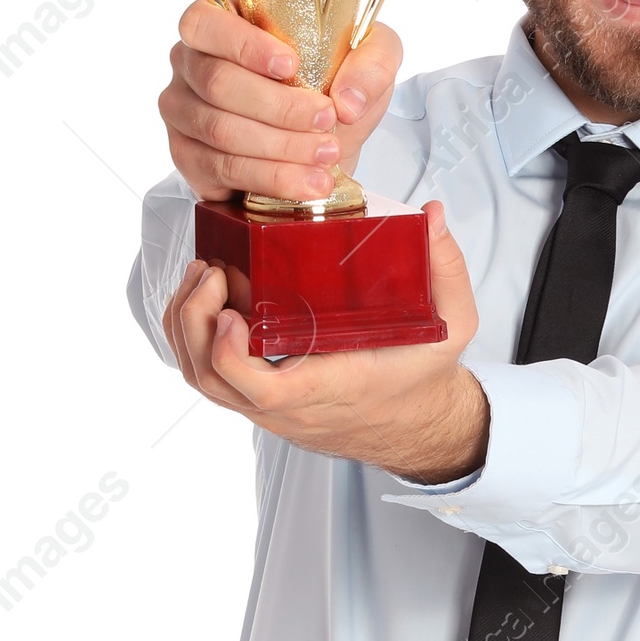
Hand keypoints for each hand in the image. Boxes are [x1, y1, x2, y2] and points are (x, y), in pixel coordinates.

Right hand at [158, 0, 400, 204]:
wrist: (327, 141)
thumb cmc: (334, 85)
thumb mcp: (370, 58)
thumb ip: (372, 63)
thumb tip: (348, 101)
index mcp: (220, 23)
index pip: (204, 22)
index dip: (242, 45)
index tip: (290, 65)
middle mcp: (190, 65)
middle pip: (218, 83)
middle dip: (278, 107)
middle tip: (325, 119)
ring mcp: (183, 114)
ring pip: (221, 131)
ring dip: (280, 147)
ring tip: (325, 156)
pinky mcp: (189, 159)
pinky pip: (222, 170)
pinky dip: (270, 178)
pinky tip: (306, 182)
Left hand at [162, 202, 490, 481]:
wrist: (414, 424)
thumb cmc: (421, 375)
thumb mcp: (451, 325)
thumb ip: (446, 269)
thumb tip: (432, 216)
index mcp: (332, 388)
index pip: (264, 391)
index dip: (231, 355)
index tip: (231, 310)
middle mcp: (290, 406)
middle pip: (213, 381)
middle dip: (195, 324)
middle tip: (209, 271)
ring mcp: (269, 406)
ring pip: (203, 380)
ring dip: (188, 327)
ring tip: (202, 276)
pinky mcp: (258, 399)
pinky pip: (210, 376)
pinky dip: (194, 337)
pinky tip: (205, 297)